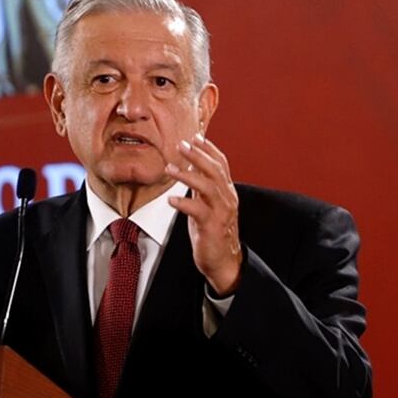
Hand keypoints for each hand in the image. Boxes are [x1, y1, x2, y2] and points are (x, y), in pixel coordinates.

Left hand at [166, 133, 242, 294]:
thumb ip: (202, 186)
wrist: (223, 261)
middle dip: (198, 156)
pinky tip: (171, 200)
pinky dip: (184, 203)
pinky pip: (198, 211)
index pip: (221, 164)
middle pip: (215, 171)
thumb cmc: (213, 232)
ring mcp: (221, 213)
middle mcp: (227, 199)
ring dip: (187, 176)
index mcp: (227, 192)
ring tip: (170, 168)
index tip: (195, 136)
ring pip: (208, 187)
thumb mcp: (207, 205)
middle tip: (181, 144)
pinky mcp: (212, 227)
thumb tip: (191, 166)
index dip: (209, 149)